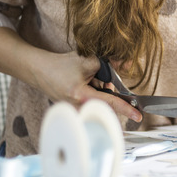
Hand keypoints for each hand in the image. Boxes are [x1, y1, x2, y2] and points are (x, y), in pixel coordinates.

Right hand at [0, 27, 141, 121]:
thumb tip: (126, 63)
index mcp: (81, 96)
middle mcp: (78, 107)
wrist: (39, 70)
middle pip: (106, 103)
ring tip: (84, 78)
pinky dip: (92, 92)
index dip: (126, 108)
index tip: (138, 116)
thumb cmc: (60, 65)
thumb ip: (108, 63)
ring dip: (98, 90)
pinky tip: (80, 83)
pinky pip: (91, 103)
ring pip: (99, 103)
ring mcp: (75, 111)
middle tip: (95, 77)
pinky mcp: (74, 110)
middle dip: (106, 89)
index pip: (110, 102)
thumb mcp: (87, 60)